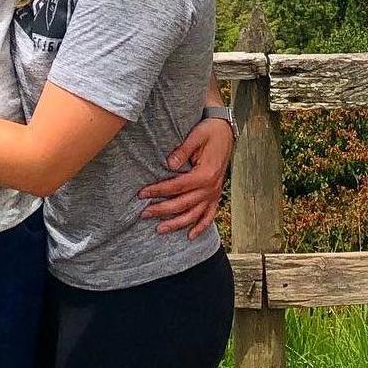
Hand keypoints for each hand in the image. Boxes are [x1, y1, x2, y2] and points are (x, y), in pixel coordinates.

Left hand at [137, 116, 232, 239]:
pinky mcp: (216, 195)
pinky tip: (190, 236)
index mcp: (205, 174)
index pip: (177, 187)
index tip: (142, 194)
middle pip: (183, 204)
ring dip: (177, 224)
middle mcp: (210, 188)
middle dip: (162, 210)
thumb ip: (183, 150)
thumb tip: (169, 164)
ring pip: (194, 214)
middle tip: (144, 214)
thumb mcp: (196, 136)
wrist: (226, 131)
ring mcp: (214, 193)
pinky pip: (209, 215)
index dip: (158, 191)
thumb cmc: (209, 132)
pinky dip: (200, 227)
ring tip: (160, 229)